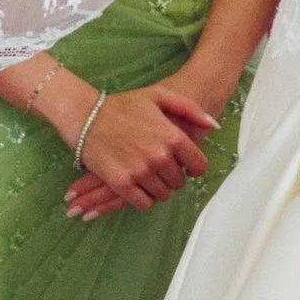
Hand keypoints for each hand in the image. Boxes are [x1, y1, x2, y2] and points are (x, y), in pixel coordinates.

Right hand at [67, 84, 216, 216]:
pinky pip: (144, 203)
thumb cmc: (123, 104)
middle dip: (173, 176)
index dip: (194, 167)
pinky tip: (138, 185)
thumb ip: (190, 109)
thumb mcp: (158, 96)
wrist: (85, 114)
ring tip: (149, 174)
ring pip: (163, 194)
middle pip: (179, 182)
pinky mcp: (122, 184)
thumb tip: (213, 125)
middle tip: (161, 166)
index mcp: (171, 136)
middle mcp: (159, 156)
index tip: (185, 164)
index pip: (198, 166)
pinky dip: (144, 198)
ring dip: (158, 188)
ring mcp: (140, 172)